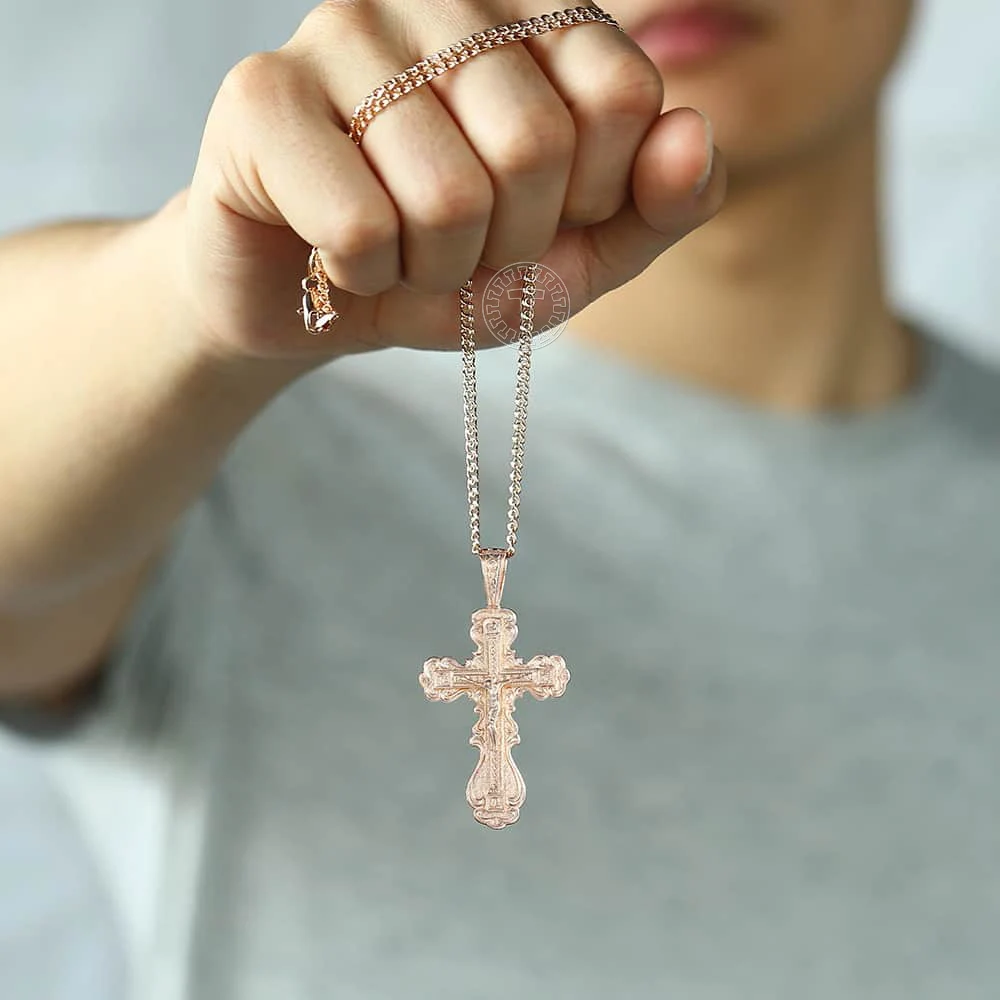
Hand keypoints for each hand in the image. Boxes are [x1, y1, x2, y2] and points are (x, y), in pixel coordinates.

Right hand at [176, 0, 724, 360]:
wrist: (320, 303)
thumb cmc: (447, 264)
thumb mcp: (571, 255)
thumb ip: (651, 208)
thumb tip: (691, 136)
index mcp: (529, 18)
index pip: (625, 94)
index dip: (589, 197)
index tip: (535, 215)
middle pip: (536, 147)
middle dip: (503, 246)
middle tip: (455, 245)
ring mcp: (345, 31)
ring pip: (448, 197)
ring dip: (432, 268)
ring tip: (397, 249)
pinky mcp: (263, 93)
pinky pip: (361, 225)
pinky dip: (365, 276)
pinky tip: (339, 254)